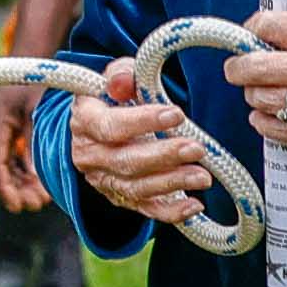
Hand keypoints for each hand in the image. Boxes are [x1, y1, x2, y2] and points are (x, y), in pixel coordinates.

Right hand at [0, 84, 50, 211]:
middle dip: (12, 192)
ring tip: (41, 197)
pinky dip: (15, 175)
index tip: (20, 207)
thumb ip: (35, 144)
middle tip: (38, 204)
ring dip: (15, 186)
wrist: (26, 65)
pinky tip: (35, 182)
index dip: (5, 189)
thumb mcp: (40, 112)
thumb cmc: (36, 83)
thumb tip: (36, 180)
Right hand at [66, 66, 222, 227]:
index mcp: (84, 122)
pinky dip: (170, 211)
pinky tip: (194, 205)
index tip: (176, 114)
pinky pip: (145, 208)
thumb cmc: (113, 99)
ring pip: (137, 188)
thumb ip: (121, 75)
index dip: (142, 121)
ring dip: (172, 183)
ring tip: (203, 176)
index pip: (110, 126)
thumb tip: (123, 82)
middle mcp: (88, 155)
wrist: (100, 128)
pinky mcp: (120, 198)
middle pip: (125, 161)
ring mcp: (103, 180)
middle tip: (196, 149)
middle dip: (164, 156)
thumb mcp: (114, 78)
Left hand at [220, 8, 286, 177]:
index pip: (272, 24)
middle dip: (239, 67)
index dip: (252, 29)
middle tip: (239, 69)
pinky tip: (272, 118)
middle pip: (254, 63)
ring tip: (263, 95)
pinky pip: (274, 129)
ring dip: (254, 97)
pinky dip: (265, 124)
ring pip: (260, 97)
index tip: (250, 35)